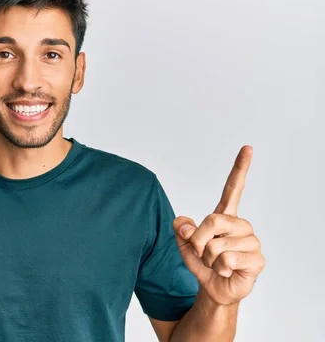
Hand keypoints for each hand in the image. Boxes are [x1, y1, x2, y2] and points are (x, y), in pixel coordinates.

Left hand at [173, 146, 264, 305]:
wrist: (214, 289)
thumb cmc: (202, 263)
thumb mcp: (184, 244)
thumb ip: (180, 230)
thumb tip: (181, 223)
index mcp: (225, 216)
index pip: (233, 189)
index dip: (239, 168)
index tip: (247, 148)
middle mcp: (241, 225)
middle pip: (212, 220)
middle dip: (197, 241)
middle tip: (202, 253)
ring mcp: (251, 242)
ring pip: (216, 245)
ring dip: (208, 259)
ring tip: (216, 264)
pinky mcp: (257, 260)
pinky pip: (226, 260)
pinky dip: (219, 269)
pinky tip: (228, 271)